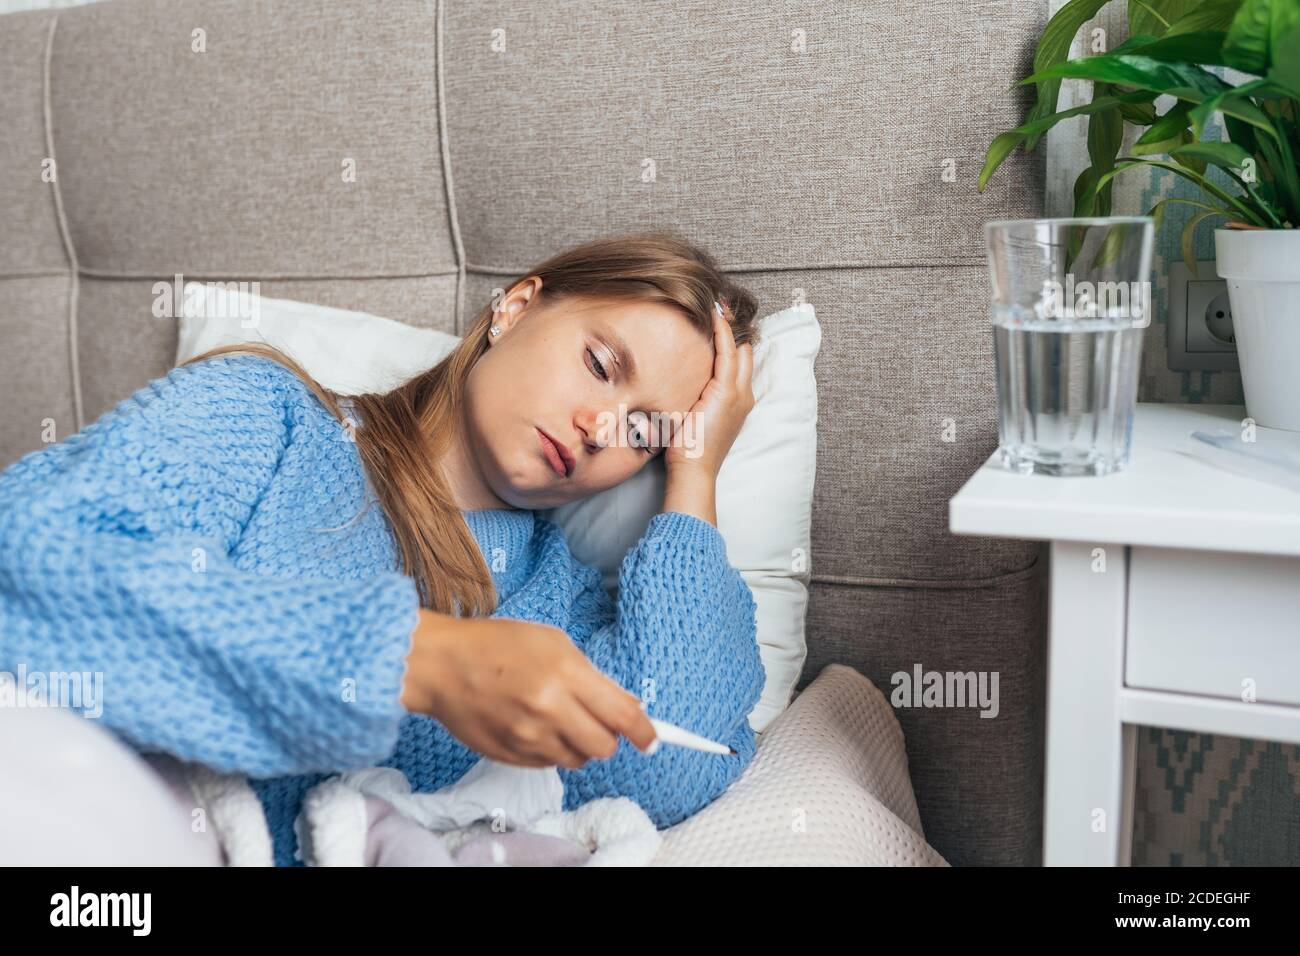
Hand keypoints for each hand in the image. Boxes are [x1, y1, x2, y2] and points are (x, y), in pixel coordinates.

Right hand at [401, 609, 657, 767]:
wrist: (441, 665)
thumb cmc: (496, 644)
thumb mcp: (553, 642)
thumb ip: (591, 676)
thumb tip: (627, 707)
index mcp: (564, 673)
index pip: (622, 716)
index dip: (645, 731)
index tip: (652, 738)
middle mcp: (548, 709)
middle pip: (604, 747)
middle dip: (610, 737)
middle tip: (600, 722)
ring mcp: (527, 737)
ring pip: (578, 760)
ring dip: (579, 745)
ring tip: (561, 719)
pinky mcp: (509, 756)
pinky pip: (549, 764)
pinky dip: (552, 750)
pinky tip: (536, 726)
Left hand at [663, 300, 753, 478]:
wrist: (693, 470)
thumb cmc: (687, 450)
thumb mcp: (692, 417)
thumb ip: (691, 398)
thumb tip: (671, 382)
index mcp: (737, 402)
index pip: (740, 363)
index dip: (732, 340)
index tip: (718, 319)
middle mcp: (744, 395)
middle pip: (746, 352)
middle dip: (736, 328)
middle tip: (720, 304)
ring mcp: (739, 393)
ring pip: (739, 349)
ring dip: (729, 325)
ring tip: (717, 303)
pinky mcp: (727, 392)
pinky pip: (728, 353)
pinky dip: (722, 332)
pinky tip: (713, 316)